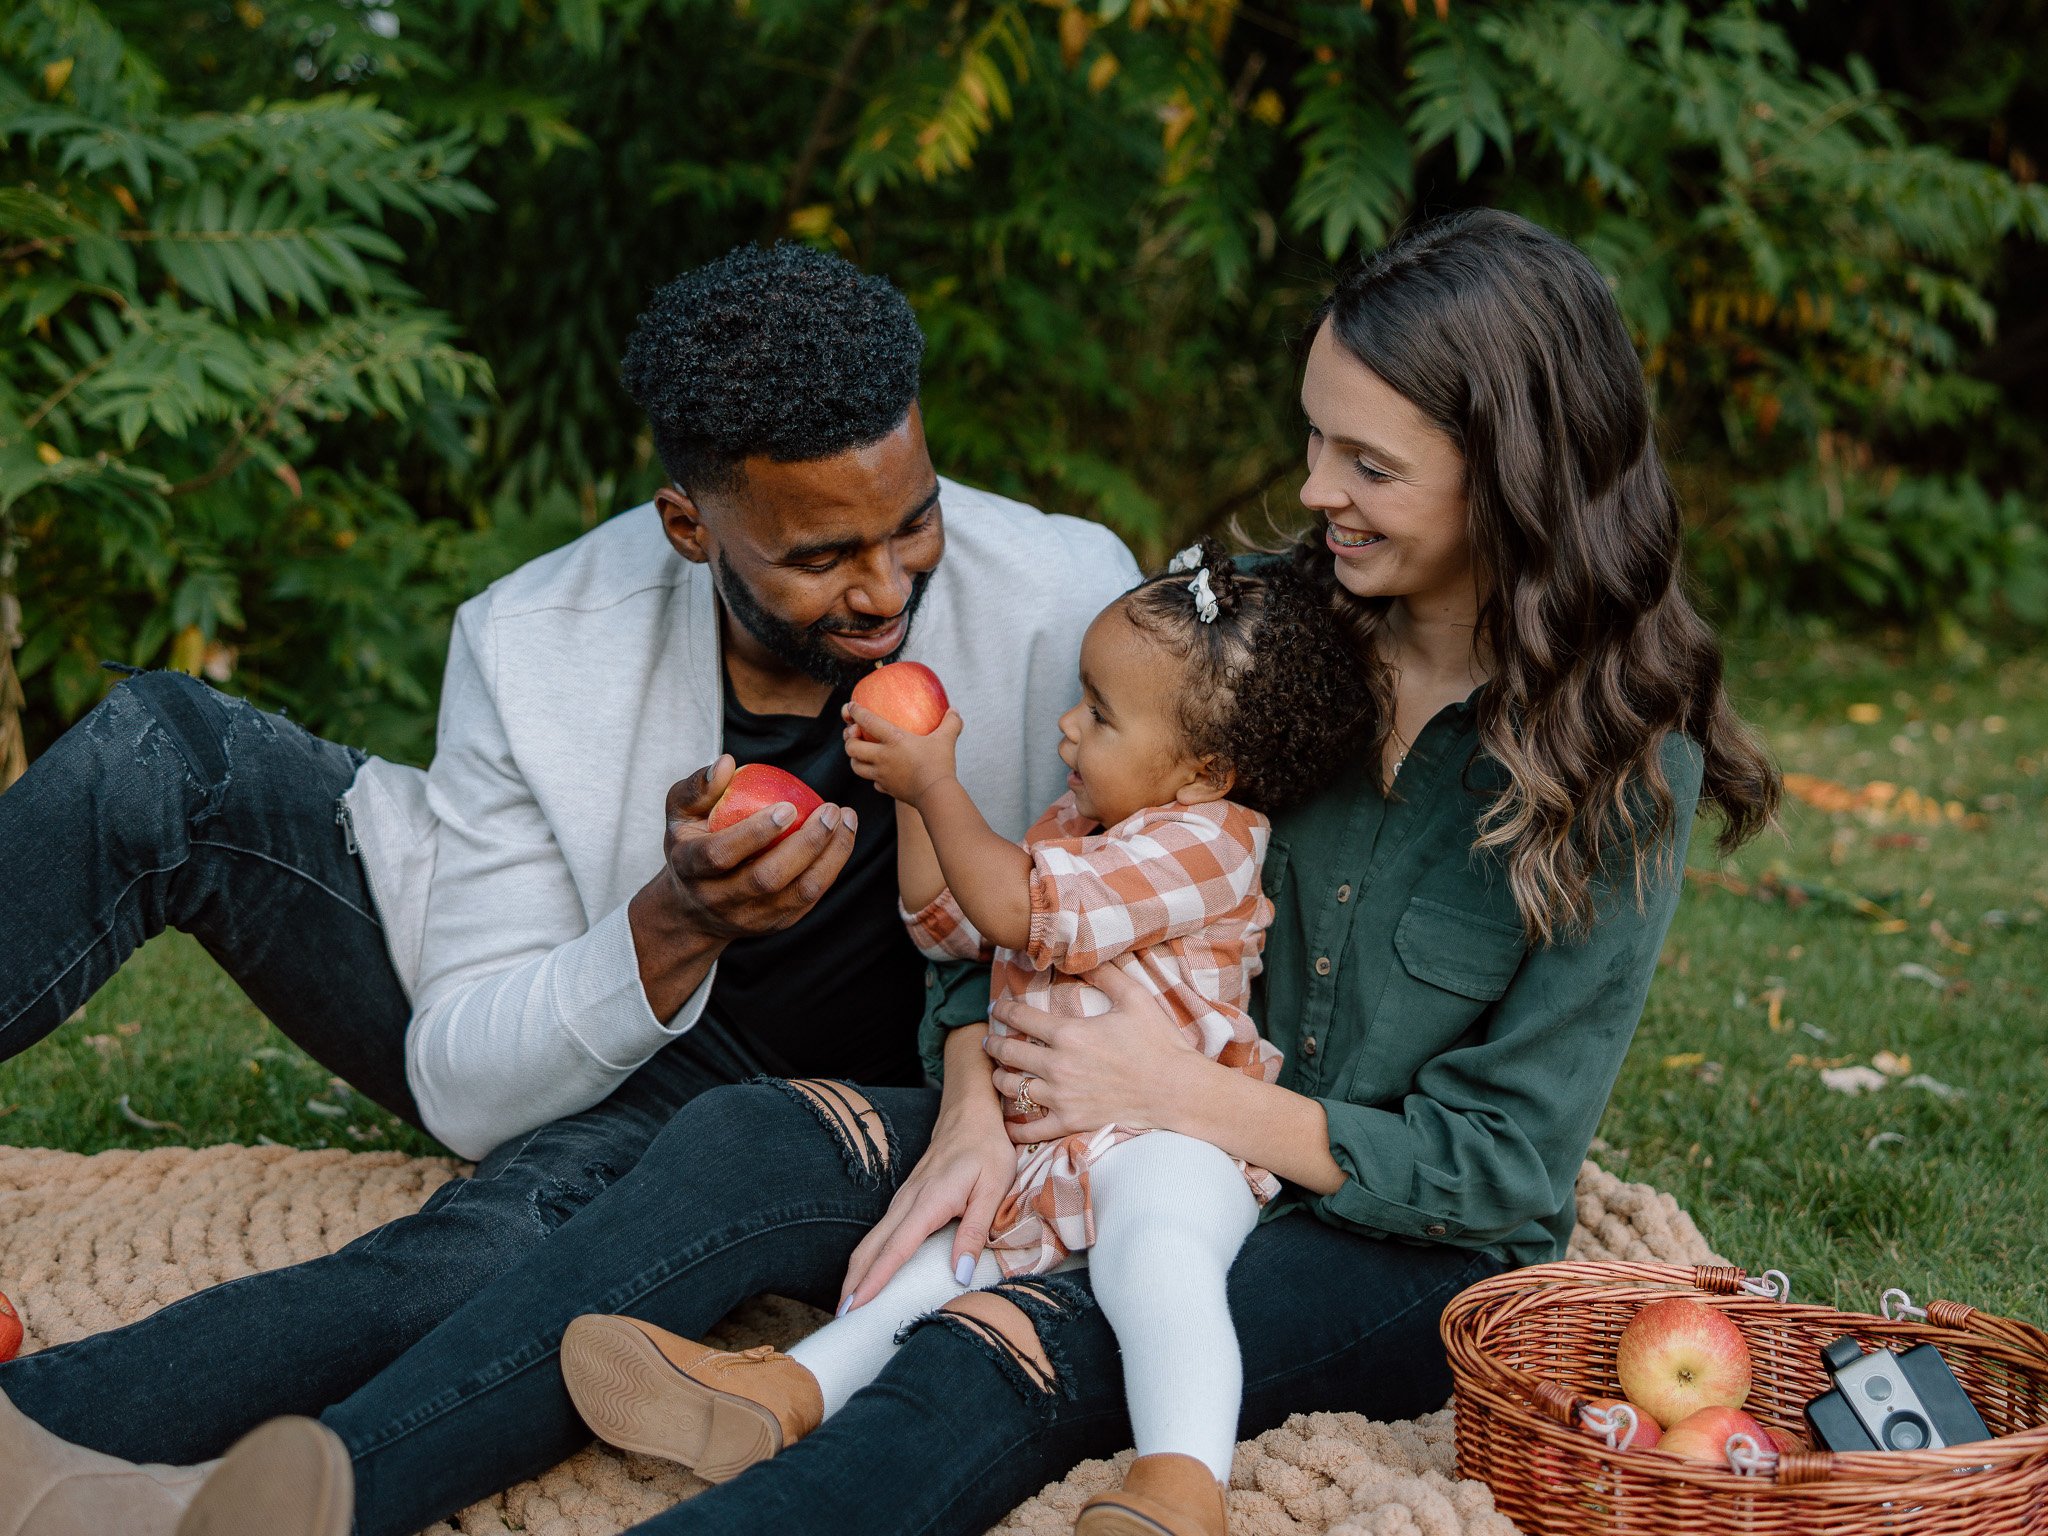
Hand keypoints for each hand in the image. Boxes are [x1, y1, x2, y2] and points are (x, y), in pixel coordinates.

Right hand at [646, 754, 858, 944]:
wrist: (694, 909)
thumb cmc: (691, 845)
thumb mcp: (681, 814)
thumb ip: (699, 787)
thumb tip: (726, 763)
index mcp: (690, 866)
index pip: (721, 855)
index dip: (754, 833)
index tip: (788, 806)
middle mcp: (719, 898)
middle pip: (767, 878)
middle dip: (806, 843)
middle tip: (830, 810)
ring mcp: (750, 917)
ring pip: (798, 893)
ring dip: (830, 856)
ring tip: (846, 820)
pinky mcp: (776, 924)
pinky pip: (810, 899)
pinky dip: (831, 868)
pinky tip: (842, 838)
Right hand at [839, 1073, 1015, 1310]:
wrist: (970, 1115)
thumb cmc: (986, 1150)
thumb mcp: (993, 1188)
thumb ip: (975, 1232)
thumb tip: (959, 1275)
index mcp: (928, 1203)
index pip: (895, 1249)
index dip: (874, 1281)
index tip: (856, 1307)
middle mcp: (906, 1203)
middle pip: (871, 1249)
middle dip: (853, 1284)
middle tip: (841, 1320)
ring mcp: (902, 1200)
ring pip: (871, 1241)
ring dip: (856, 1273)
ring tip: (847, 1307)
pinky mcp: (905, 1200)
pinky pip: (880, 1234)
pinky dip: (867, 1258)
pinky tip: (868, 1276)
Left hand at [842, 702, 963, 808]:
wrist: (936, 794)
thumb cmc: (939, 764)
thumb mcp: (946, 739)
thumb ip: (950, 722)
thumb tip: (954, 710)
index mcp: (894, 740)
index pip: (868, 721)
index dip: (856, 712)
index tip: (851, 706)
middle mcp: (882, 757)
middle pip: (852, 748)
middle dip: (849, 740)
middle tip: (854, 734)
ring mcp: (882, 775)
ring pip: (857, 767)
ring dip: (855, 759)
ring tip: (861, 753)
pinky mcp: (887, 789)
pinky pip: (874, 782)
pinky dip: (873, 777)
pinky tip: (880, 774)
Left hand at [985, 964, 1205, 1142]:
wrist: (1176, 1090)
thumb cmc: (1158, 1043)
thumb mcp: (1135, 998)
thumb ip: (1107, 974)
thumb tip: (1085, 957)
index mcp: (1069, 1033)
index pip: (1021, 1017)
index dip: (1003, 1010)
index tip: (997, 1008)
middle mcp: (1058, 1065)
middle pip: (1008, 1053)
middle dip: (994, 1044)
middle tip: (989, 1041)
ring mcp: (1061, 1097)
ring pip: (1012, 1088)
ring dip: (1000, 1079)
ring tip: (998, 1073)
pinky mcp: (1070, 1122)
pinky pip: (1031, 1129)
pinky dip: (1015, 1127)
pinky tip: (1009, 1122)